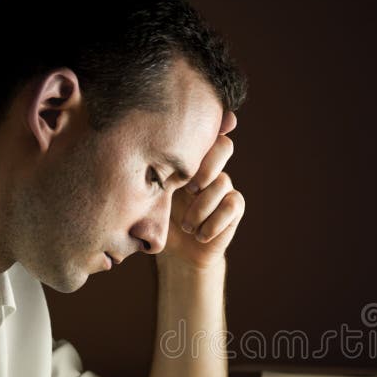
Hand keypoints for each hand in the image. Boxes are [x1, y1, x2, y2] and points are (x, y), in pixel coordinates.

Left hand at [163, 111, 244, 269]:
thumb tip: (142, 151)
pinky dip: (213, 223)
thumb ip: (152, 172)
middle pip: (224, 147)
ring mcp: (224, 187)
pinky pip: (231, 205)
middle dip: (206, 165)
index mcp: (189, 159)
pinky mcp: (234, 207)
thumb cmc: (157, 219)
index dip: (215, 123)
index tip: (210, 131)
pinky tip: (200, 235)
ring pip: (221, 183)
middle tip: (187, 188)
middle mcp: (210, 168)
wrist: (177, 253)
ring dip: (200, 209)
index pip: (206, 132)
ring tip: (186, 226)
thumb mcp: (150, 193)